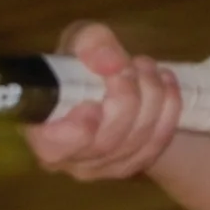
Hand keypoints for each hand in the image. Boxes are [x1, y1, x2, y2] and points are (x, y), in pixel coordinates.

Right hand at [21, 21, 183, 181]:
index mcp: (42, 130)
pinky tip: (165, 83)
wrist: (109, 84)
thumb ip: (89, 43)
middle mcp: (69, 158)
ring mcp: (103, 168)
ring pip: (136, 141)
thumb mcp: (80, 41)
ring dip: (150, 97)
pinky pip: (157, 143)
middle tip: (129, 65)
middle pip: (105, 142)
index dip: (75, 132)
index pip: (52, 148)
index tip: (92, 105)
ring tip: (146, 66)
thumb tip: (111, 61)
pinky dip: (167, 109)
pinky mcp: (133, 166)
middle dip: (126, 97)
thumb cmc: (82, 64)